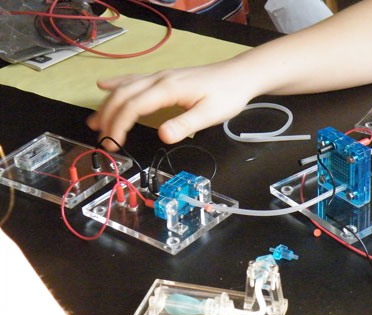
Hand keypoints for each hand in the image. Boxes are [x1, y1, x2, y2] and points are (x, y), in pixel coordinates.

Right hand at [87, 60, 256, 150]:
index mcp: (168, 89)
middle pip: (123, 96)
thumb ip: (185, 124)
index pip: (133, 106)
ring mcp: (161, 76)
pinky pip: (134, 80)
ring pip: (125, 87)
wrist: (239, 75)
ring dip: (107, 104)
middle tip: (101, 138)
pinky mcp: (165, 78)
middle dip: (107, 117)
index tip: (113, 143)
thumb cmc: (228, 94)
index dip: (119, 125)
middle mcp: (160, 79)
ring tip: (94, 122)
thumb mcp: (210, 114)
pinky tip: (104, 86)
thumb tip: (163, 135)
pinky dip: (116, 85)